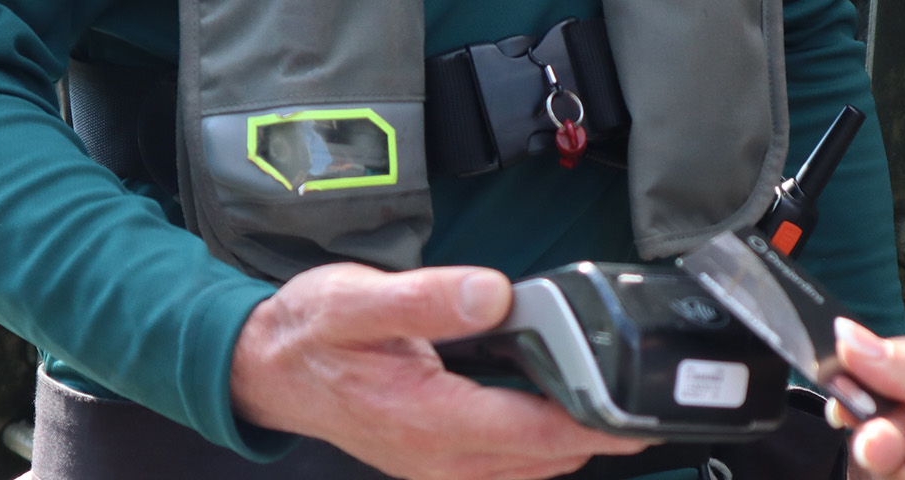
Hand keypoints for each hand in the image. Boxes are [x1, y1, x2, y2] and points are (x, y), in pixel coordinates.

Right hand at [230, 263, 648, 479]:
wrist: (264, 368)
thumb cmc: (309, 332)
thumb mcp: (359, 298)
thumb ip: (429, 298)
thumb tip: (495, 294)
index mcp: (426, 417)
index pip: (535, 431)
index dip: (595, 422)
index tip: (640, 410)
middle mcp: (436, 456)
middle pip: (545, 457)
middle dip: (597, 432)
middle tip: (641, 395)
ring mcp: (436, 467)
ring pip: (530, 468)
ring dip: (572, 441)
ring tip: (610, 401)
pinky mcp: (435, 462)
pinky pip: (507, 466)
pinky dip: (541, 445)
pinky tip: (554, 410)